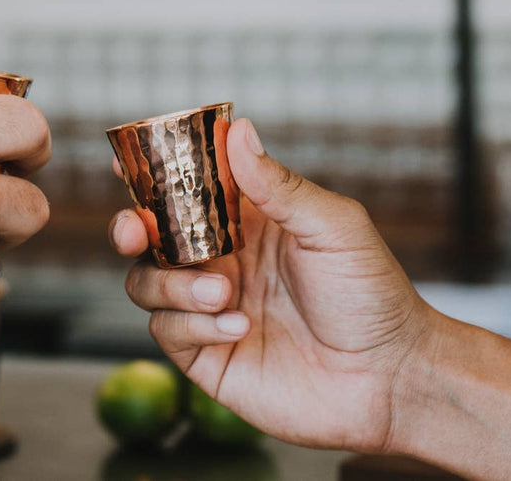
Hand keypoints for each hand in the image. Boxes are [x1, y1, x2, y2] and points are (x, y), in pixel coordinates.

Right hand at [110, 119, 437, 452]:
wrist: (390, 379)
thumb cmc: (373, 295)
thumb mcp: (334, 227)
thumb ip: (280, 185)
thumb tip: (240, 131)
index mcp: (246, 222)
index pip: (186, 190)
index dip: (150, 174)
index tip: (121, 159)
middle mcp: (221, 262)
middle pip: (149, 237)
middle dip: (129, 227)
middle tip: (134, 230)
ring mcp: (211, 309)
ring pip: (147, 283)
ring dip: (172, 283)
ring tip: (220, 292)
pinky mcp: (208, 356)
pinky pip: (168, 332)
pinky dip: (194, 325)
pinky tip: (238, 326)